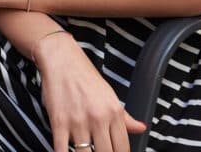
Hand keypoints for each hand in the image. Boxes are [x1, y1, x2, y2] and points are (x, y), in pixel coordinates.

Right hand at [35, 30, 146, 151]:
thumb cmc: (84, 76)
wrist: (61, 58)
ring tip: (83, 151)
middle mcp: (98, 118)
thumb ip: (125, 117)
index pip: (122, 148)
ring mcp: (77, 121)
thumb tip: (142, 128)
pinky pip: (61, 149)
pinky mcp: (58, 121)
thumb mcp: (110, 95)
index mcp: (114, 112)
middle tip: (99, 151)